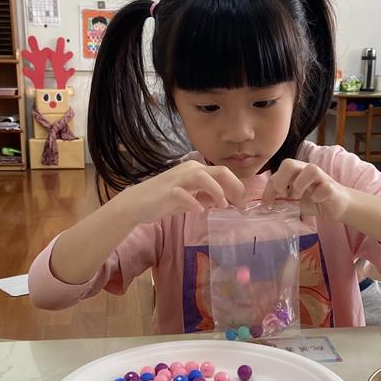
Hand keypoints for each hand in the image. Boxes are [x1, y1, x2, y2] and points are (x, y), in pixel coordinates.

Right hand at [121, 161, 244, 224]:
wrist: (137, 204)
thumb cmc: (164, 201)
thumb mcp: (190, 199)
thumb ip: (206, 198)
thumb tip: (225, 201)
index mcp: (196, 170)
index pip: (223, 173)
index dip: (237, 187)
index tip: (243, 203)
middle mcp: (189, 170)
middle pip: (219, 171)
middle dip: (234, 187)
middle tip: (241, 203)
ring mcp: (178, 179)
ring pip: (203, 177)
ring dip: (217, 191)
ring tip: (223, 205)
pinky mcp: (168, 191)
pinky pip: (183, 194)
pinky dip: (193, 202)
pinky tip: (199, 210)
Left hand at [261, 159, 350, 219]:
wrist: (336, 205)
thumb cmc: (314, 199)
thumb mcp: (293, 199)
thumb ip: (280, 198)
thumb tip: (264, 205)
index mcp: (296, 171)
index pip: (278, 172)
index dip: (270, 187)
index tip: (267, 203)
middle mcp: (307, 170)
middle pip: (289, 163)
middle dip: (281, 181)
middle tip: (284, 195)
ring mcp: (321, 177)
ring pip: (310, 170)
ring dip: (300, 185)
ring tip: (299, 197)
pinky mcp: (331, 187)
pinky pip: (323, 188)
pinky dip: (317, 197)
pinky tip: (317, 201)